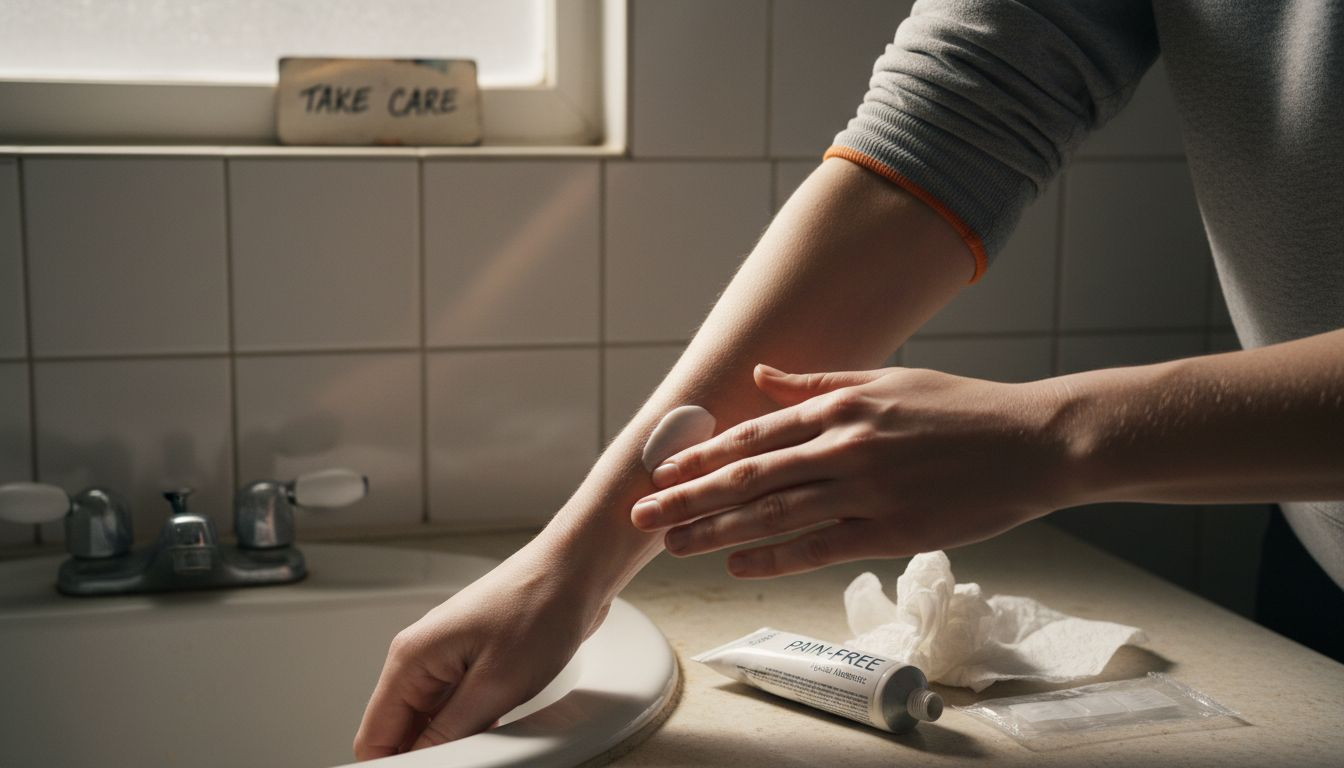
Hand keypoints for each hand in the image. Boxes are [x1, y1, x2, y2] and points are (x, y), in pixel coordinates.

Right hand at [353, 537, 608, 758]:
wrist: (578, 568)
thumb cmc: (540, 604)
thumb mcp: (495, 684)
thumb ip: (449, 731)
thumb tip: (416, 761)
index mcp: (412, 657)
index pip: (374, 735)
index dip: (393, 767)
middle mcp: (424, 656)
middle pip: (402, 730)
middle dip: (427, 756)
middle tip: (468, 758)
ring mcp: (450, 657)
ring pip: (434, 721)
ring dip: (454, 742)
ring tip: (485, 744)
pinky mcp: (476, 661)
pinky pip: (460, 707)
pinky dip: (474, 725)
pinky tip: (498, 729)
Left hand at [630, 364, 1075, 576]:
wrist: (1034, 441)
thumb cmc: (962, 408)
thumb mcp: (889, 379)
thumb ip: (820, 384)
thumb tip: (762, 377)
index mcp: (842, 405)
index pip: (755, 432)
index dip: (703, 455)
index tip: (662, 470)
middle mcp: (845, 445)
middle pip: (750, 476)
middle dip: (690, 496)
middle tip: (642, 514)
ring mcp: (867, 490)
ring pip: (775, 514)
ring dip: (717, 531)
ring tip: (674, 544)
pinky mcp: (891, 530)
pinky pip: (820, 546)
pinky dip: (774, 556)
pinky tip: (737, 563)